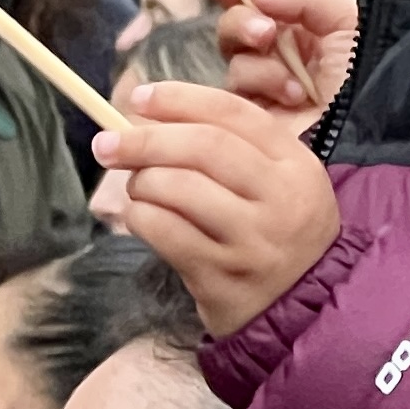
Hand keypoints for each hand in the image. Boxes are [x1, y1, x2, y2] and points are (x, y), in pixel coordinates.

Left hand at [91, 78, 341, 344]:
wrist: (302, 310)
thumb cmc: (275, 231)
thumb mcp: (276, 182)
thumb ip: (228, 145)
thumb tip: (150, 115)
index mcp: (295, 164)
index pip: (234, 114)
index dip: (180, 99)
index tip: (139, 98)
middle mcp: (279, 200)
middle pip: (203, 147)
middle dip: (146, 139)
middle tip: (107, 143)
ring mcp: (252, 242)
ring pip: (179, 188)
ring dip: (142, 181)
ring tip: (137, 188)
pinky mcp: (222, 278)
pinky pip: (166, 232)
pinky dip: (141, 217)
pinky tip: (141, 217)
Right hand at [192, 0, 358, 126]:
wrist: (367, 131)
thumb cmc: (367, 77)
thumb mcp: (348, 21)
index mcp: (308, 18)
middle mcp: (284, 45)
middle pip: (236, 14)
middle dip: (241, 17)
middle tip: (265, 32)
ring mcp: (266, 78)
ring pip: (233, 49)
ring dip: (261, 59)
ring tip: (294, 82)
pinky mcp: (252, 109)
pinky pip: (235, 82)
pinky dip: (262, 83)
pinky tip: (293, 97)